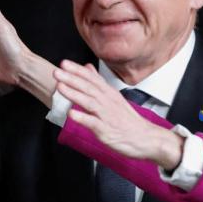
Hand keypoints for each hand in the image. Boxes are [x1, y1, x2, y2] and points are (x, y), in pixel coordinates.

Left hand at [54, 60, 183, 168]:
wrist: (145, 138)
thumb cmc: (128, 120)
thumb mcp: (114, 97)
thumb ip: (99, 83)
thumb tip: (87, 67)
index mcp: (109, 94)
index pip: (92, 78)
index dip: (77, 70)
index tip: (64, 63)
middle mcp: (108, 102)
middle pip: (89, 88)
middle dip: (72, 79)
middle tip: (57, 71)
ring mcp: (107, 116)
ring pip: (89, 102)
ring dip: (74, 94)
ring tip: (60, 87)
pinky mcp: (106, 130)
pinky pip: (93, 123)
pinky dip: (82, 118)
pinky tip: (71, 114)